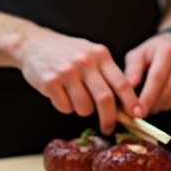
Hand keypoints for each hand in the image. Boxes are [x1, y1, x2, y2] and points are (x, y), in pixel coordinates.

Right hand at [18, 29, 141, 133]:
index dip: (131, 102)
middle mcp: (85, 61)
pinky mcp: (50, 81)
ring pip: (84, 107)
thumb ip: (106, 73)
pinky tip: (59, 93)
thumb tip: (125, 102)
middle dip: (109, 118)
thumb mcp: (90, 53)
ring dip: (82, 110)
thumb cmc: (66, 52)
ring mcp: (67, 71)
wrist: (33, 43)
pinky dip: (65, 107)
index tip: (137, 115)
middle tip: (108, 127)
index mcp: (100, 54)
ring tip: (74, 97)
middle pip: (105, 99)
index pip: (121, 82)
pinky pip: (65, 107)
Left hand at [124, 33, 170, 115]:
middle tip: (140, 113)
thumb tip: (129, 87)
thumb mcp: (138, 54)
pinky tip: (159, 102)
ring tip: (148, 106)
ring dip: (159, 106)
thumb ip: (132, 69)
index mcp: (168, 49)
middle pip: (167, 89)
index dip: (147, 97)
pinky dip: (168, 105)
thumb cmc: (152, 51)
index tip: (137, 111)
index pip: (157, 77)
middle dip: (152, 105)